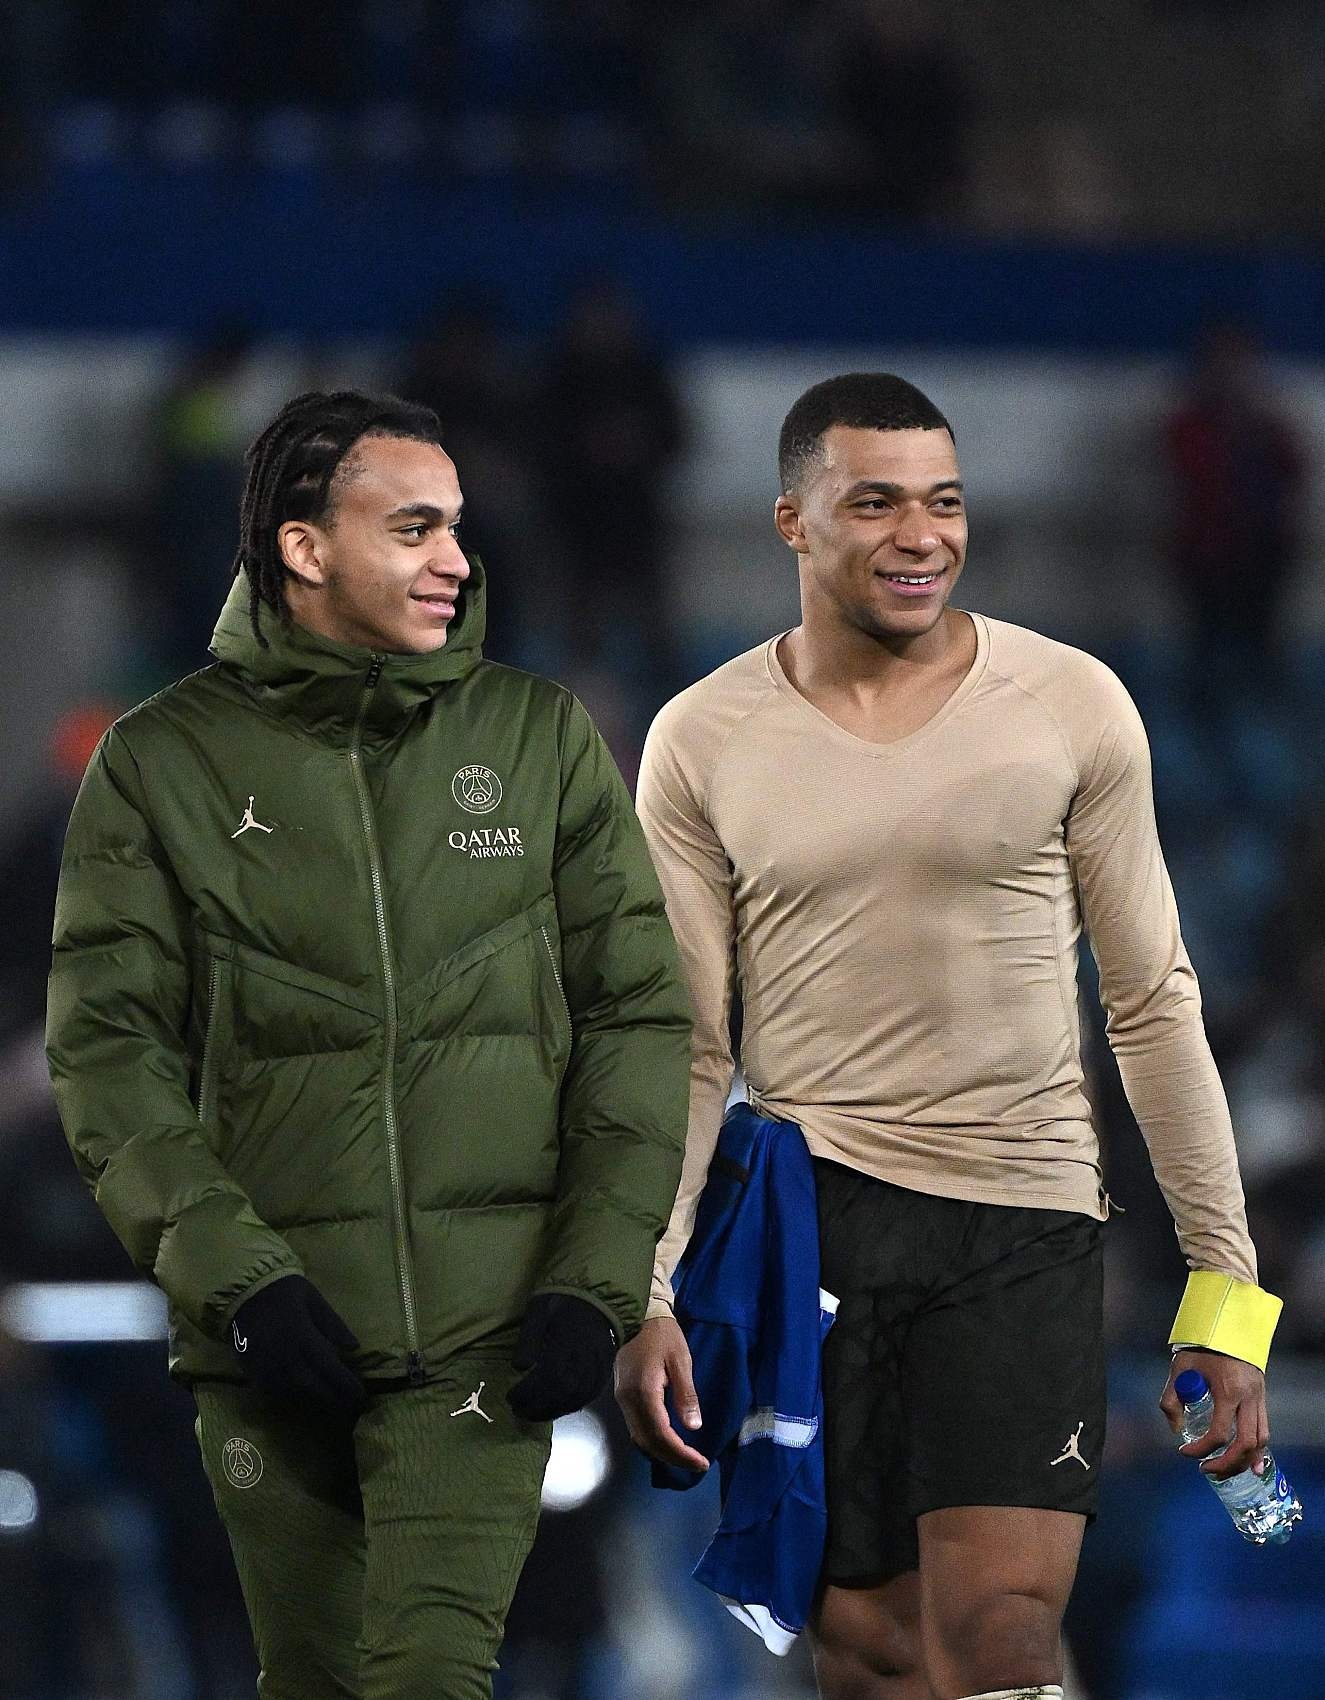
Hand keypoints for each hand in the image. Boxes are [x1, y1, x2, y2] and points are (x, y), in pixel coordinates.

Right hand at [229, 1275, 366, 1418]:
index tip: (361, 1396)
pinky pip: (274, 1392)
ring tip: (333, 1405)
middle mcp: (285, 1357)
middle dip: (334, 1398)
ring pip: (294, 1393)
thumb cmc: (283, 1291)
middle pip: (314, 1386)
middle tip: (351, 1407)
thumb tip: (354, 1347)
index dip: (346, 1385)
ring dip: (315, 1401)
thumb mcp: (314, 1299)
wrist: (242, 1291)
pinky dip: (292, 1398)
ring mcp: (267, 1367)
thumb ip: (333, 1324)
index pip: (329, 1368)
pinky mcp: (253, 1371)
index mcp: (303, 1336)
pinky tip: (304, 1398)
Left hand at [506, 1293, 616, 1421]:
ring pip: (578, 1397)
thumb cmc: (562, 1300)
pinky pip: (590, 1395)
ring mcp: (599, 1364)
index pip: (549, 1374)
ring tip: (533, 1415)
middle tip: (518, 1411)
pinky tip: (556, 1409)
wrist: (597, 1296)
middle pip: (563, 1390)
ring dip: (554, 1410)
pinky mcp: (605, 1369)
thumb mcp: (539, 1309)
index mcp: (568, 1338)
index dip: (529, 1391)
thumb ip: (529, 1337)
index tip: (511, 1397)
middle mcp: (586, 1355)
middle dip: (538, 1406)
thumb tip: (519, 1367)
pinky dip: (571, 1406)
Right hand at [614, 1315, 707, 1473]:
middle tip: (697, 1464)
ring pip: (639, 1438)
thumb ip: (686, 1394)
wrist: (637, 1316)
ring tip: (685, 1457)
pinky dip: (652, 1441)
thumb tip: (693, 1426)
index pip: (661, 1434)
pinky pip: (636, 1428)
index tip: (701, 1462)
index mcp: (644, 1392)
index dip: (680, 1453)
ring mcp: (622, 1400)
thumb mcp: (681, 1360)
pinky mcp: (622, 1397)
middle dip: (673, 1458)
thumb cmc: (663, 1335)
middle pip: (648, 1442)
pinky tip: (667, 1442)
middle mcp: (628, 1401)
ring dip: (662, 1452)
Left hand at [1160, 1348, 1269, 1478]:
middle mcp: (1248, 1397)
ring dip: (1243, 1461)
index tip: (1185, 1451)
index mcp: (1228, 1390)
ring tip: (1224, 1471)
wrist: (1226, 1326)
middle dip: (1225, 1463)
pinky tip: (1251, 1465)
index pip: (1218, 1433)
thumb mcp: (1180, 1369)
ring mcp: (1259, 1398)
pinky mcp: (1261, 1398)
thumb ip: (1171, 1399)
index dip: (1200, 1449)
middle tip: (1206, 1470)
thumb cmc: (1201, 1347)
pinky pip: (1265, 1430)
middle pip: (1244, 1443)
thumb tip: (1175, 1429)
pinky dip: (1258, 1450)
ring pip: (1260, 1440)